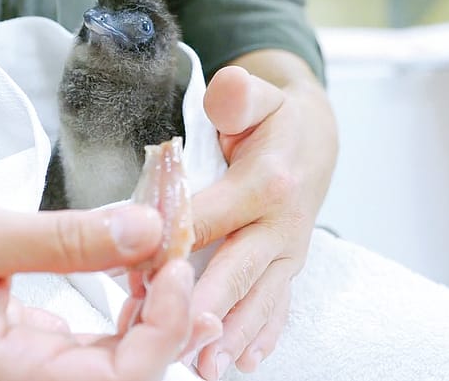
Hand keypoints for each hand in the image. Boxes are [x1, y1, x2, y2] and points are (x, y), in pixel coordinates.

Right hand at [0, 199, 193, 380]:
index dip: (162, 328)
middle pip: (128, 374)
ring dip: (154, 312)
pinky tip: (141, 269)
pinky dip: (128, 306)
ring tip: (172, 258)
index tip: (173, 263)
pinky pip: (98, 341)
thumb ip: (64, 239)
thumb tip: (147, 229)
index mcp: (8, 376)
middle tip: (184, 253)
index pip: (118, 380)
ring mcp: (29, 371)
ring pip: (118, 360)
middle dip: (170, 319)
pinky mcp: (31, 349)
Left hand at [190, 52, 337, 378]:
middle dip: (207, 307)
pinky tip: (245, 361)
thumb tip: (223, 98)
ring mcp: (288, 252)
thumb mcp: (256, 94)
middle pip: (237, 269)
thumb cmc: (273, 117)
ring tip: (207, 366)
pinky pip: (278, 306)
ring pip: (259, 298)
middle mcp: (282, 224)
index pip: (209, 217)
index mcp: (267, 182)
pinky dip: (262, 335)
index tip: (133, 273)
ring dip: (233, 334)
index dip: (169, 244)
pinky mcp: (287, 268)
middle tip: (178, 340)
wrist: (315, 137)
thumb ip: (238, 95)